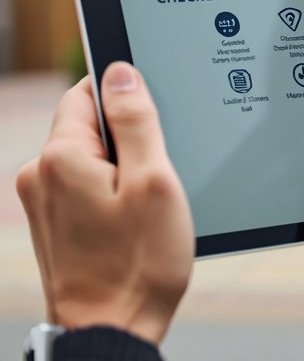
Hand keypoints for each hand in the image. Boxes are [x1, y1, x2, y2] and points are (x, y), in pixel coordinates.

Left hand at [16, 63, 193, 344]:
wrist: (113, 331)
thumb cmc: (138, 265)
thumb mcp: (154, 181)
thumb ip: (137, 120)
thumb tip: (122, 73)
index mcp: (61, 157)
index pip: (87, 91)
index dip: (126, 93)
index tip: (155, 112)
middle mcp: (40, 176)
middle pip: (89, 125)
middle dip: (130, 137)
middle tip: (161, 168)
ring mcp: (42, 204)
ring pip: (91, 158)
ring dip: (123, 168)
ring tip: (149, 202)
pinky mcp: (52, 226)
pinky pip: (85, 186)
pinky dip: (112, 192)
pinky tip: (135, 219)